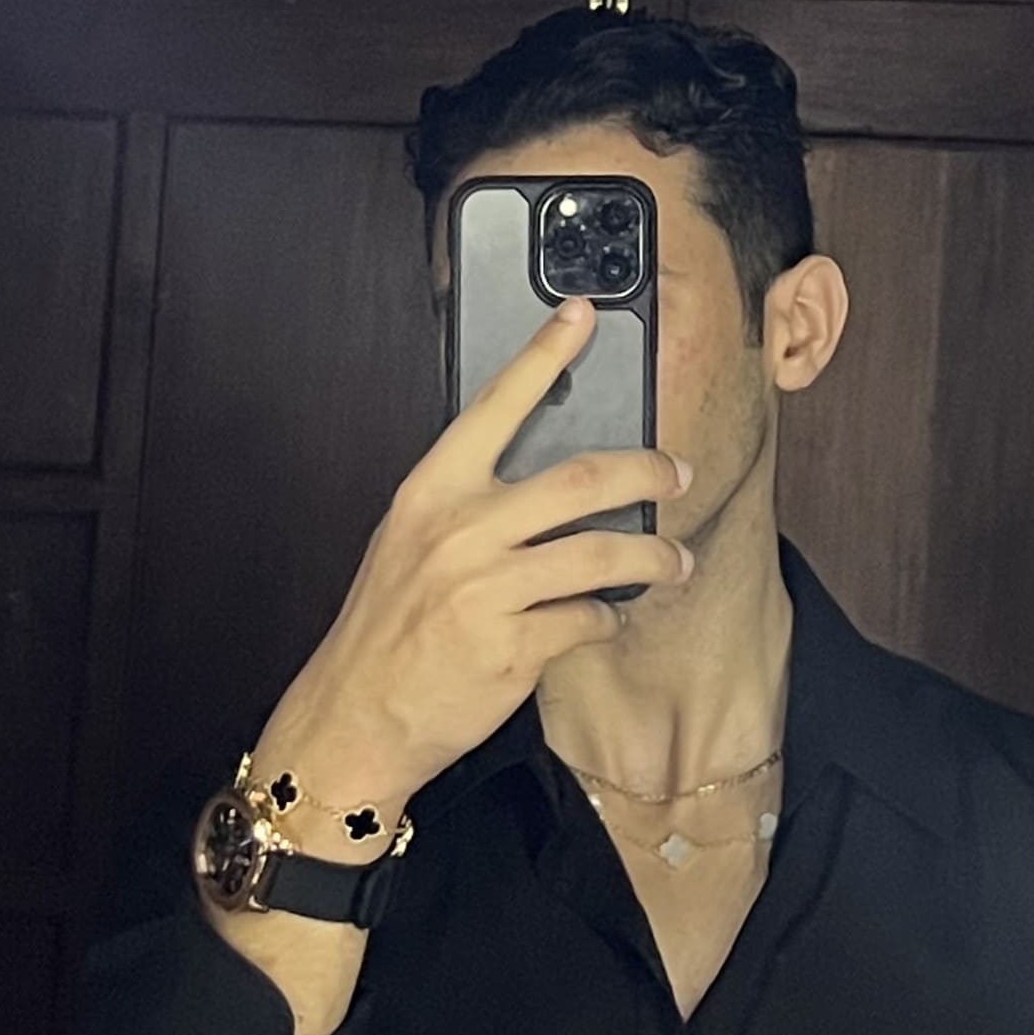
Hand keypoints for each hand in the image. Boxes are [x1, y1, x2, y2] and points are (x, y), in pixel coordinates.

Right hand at [251, 298, 693, 804]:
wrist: (356, 718)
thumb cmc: (387, 631)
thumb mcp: (407, 544)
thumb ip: (465, 505)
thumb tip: (537, 477)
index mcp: (430, 493)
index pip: (495, 406)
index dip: (543, 355)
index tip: (581, 316)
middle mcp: (460, 533)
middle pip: (580, 479)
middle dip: (646, 471)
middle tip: (677, 472)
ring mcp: (487, 591)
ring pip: (602, 555)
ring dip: (652, 557)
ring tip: (673, 561)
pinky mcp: (513, 649)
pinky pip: (588, 620)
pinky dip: (605, 619)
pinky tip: (601, 620)